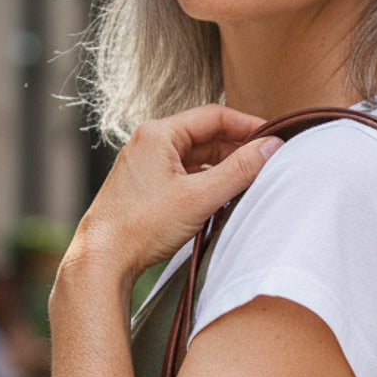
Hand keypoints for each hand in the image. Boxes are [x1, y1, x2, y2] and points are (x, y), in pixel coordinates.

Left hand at [56, 105, 282, 289]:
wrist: (102, 260)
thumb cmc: (141, 227)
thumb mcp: (199, 197)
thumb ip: (239, 170)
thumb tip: (271, 147)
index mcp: (158, 134)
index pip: (214, 116)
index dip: (248, 126)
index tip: (274, 139)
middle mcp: (149, 143)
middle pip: (206, 136)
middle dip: (237, 149)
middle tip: (267, 165)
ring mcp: (145, 165)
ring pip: (196, 157)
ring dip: (223, 168)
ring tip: (249, 184)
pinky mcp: (145, 187)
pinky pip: (184, 175)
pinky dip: (206, 182)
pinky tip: (221, 198)